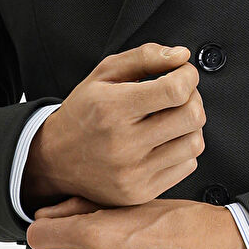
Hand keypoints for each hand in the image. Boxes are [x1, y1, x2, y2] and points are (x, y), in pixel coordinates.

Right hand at [23, 43, 205, 209]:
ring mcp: (132, 173)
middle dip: (194, 98)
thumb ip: (144, 57)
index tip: (182, 73)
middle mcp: (123, 143)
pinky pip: (187, 166)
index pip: (175, 90)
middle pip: (192, 116)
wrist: (54, 159)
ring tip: (172, 119)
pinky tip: (164, 142)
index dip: (188, 76)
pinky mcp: (140, 193)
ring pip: (194, 142)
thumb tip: (182, 55)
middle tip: (179, 96)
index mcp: (113, 108)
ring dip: (190, 126)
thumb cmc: (83, 112)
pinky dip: (183, 150)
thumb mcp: (104, 73)